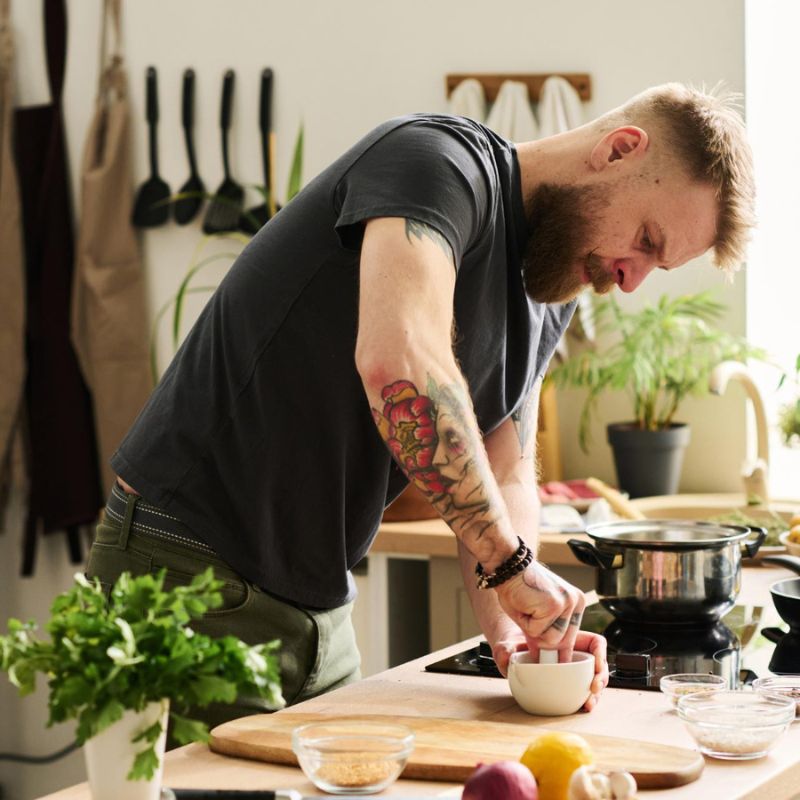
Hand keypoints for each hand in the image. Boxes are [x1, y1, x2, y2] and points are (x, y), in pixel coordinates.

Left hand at [490, 630, 608, 711]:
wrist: (511, 658)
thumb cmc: (514, 646)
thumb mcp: (508, 644)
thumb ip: (505, 649)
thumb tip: (506, 655)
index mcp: (567, 640)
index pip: (594, 642)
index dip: (601, 653)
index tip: (597, 666)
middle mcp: (574, 655)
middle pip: (598, 664)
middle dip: (601, 678)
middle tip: (593, 690)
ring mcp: (573, 672)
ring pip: (594, 680)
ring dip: (596, 694)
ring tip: (588, 704)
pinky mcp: (569, 686)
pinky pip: (582, 692)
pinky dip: (585, 700)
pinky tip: (581, 707)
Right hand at [493, 561, 585, 660]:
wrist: (508, 566)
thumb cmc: (518, 586)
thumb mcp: (537, 612)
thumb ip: (547, 633)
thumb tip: (549, 660)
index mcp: (575, 602)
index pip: (570, 637)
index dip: (554, 645)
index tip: (548, 651)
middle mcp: (575, 602)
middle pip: (561, 642)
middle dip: (541, 637)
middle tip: (528, 617)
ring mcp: (566, 603)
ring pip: (550, 640)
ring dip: (532, 630)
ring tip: (526, 608)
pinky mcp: (553, 606)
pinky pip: (537, 632)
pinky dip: (525, 624)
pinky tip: (523, 604)